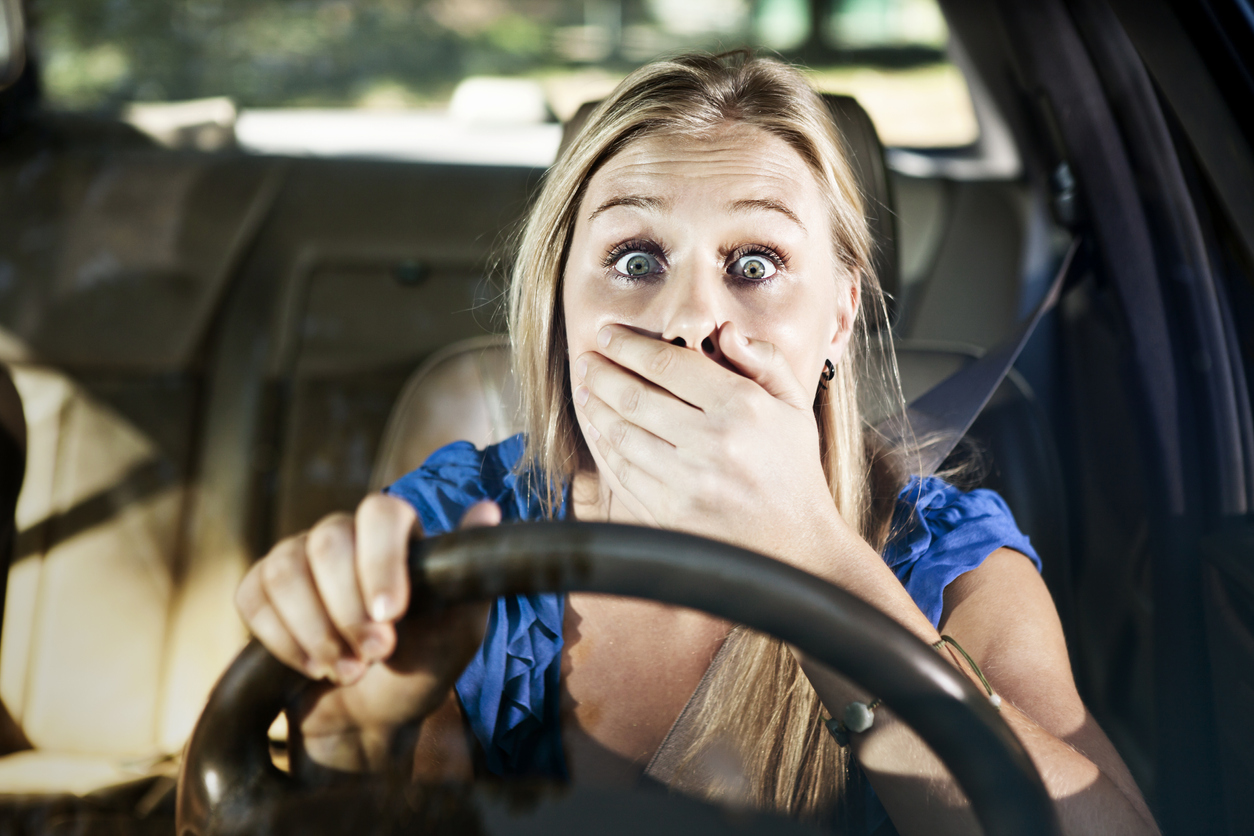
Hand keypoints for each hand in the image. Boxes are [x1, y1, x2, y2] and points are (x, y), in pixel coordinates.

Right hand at [235, 495, 495, 770]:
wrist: (371, 718)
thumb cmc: (421, 668)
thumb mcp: (460, 630)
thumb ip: (470, 575)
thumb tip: (489, 509)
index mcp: (396, 534)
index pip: (381, 513)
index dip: (381, 560)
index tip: (392, 616)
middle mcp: (343, 535)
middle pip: (327, 541)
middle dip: (347, 609)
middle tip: (375, 655)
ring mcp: (297, 559)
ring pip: (285, 570)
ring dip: (316, 631)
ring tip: (348, 670)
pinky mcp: (260, 590)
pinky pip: (253, 599)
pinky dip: (282, 641)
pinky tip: (313, 668)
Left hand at [572, 322, 839, 562]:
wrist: (796, 546)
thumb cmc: (793, 470)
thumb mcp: (795, 406)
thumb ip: (765, 360)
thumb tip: (725, 332)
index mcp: (742, 408)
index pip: (668, 364)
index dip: (629, 346)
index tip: (607, 334)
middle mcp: (712, 443)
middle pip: (635, 397)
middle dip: (603, 372)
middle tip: (587, 359)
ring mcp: (687, 483)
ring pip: (622, 434)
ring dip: (596, 408)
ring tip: (586, 390)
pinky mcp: (669, 515)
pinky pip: (622, 473)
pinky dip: (604, 448)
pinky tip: (599, 431)